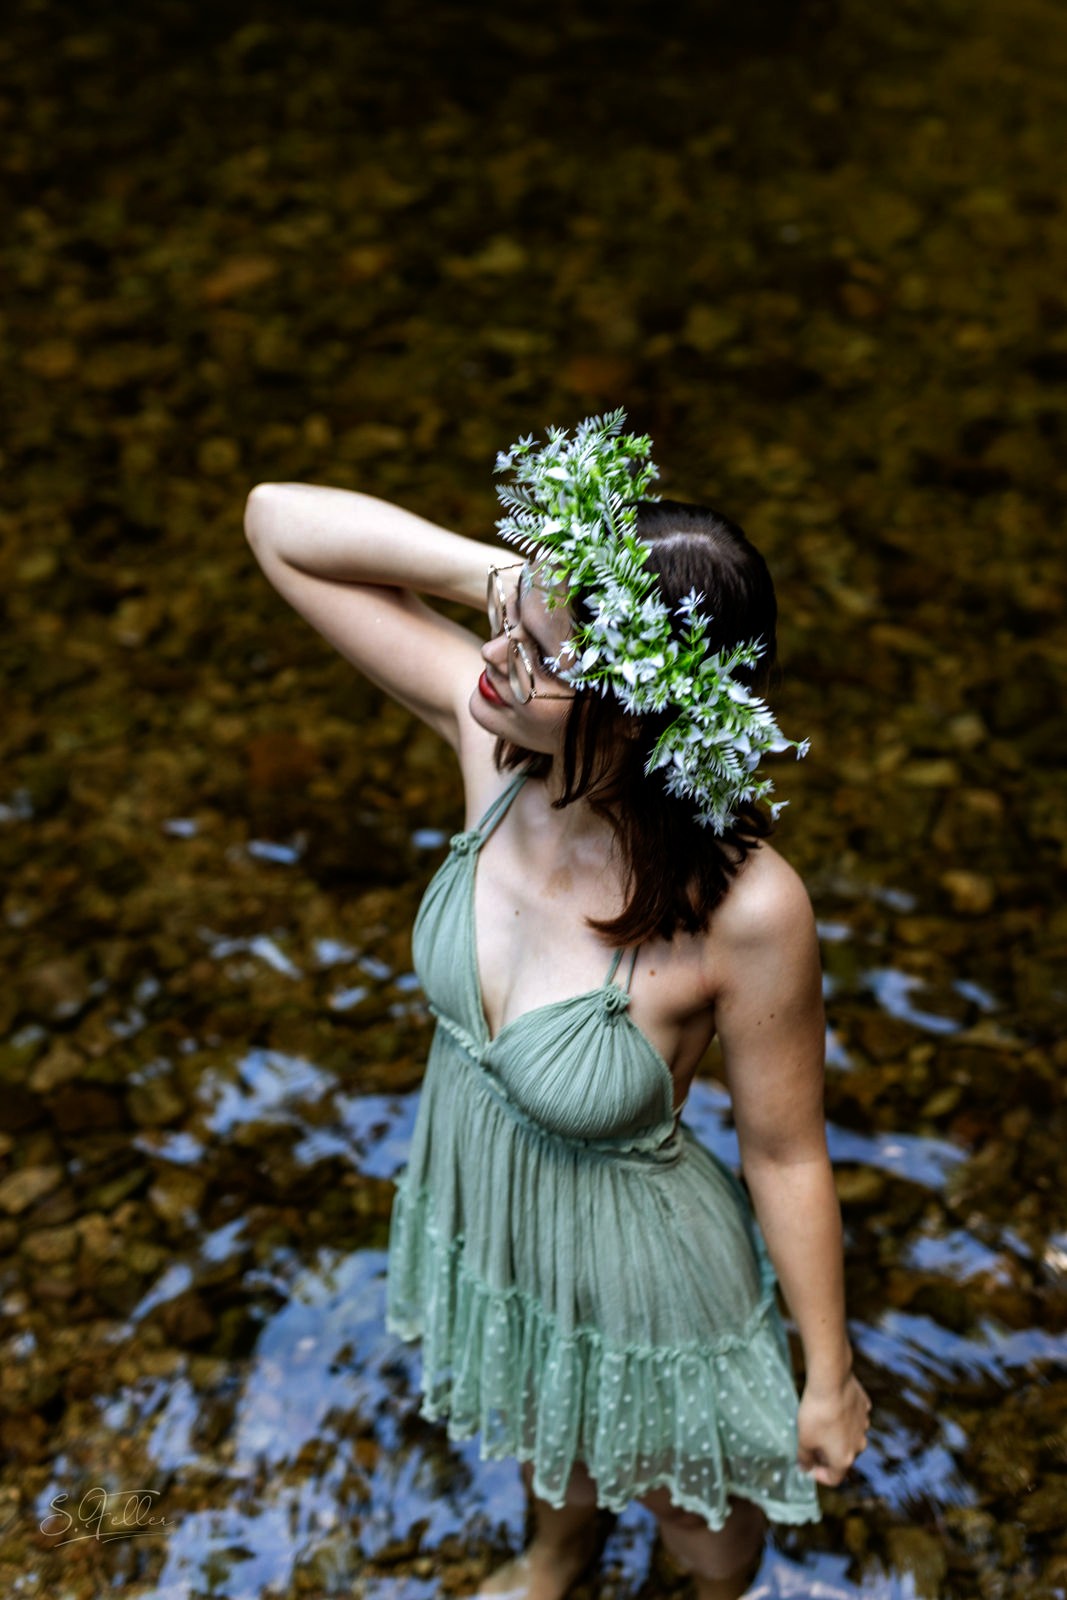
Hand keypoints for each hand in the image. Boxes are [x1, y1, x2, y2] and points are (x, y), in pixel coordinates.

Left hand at [795, 1371, 871, 1485]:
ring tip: (820, 1422)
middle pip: (842, 1457)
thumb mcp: (803, 1440)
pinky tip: (831, 1406)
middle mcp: (859, 1446)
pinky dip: (843, 1416)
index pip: (833, 1479)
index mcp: (844, 1459)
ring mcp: (864, 1426)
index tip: (807, 1464)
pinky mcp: (864, 1408)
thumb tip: (805, 1468)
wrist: (831, 1382)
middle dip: (826, 1454)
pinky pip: (853, 1417)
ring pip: (849, 1436)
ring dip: (836, 1434)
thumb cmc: (815, 1415)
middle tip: (810, 1442)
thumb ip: (804, 1459)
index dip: (818, 1475)